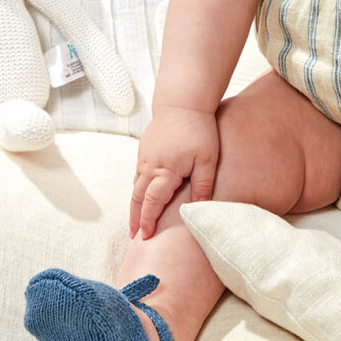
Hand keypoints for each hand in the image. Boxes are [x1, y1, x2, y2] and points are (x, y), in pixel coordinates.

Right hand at [130, 106, 219, 239]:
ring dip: (135, 206)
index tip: (145, 237)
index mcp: (165, 170)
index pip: (152, 202)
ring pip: (135, 187)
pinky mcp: (144, 150)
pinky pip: (137, 175)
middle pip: (138, 198)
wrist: (182, 102)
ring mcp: (144, 158)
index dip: (148, 221)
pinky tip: (142, 197)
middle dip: (135, 218)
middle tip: (134, 237)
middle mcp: (149, 166)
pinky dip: (137, 190)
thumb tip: (198, 210)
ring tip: (136, 222)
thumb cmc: (198, 129)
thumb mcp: (207, 159)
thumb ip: (203, 185)